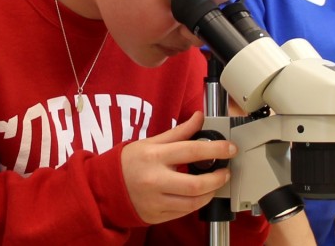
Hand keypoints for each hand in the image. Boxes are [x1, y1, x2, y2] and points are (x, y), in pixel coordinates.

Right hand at [121, 111, 235, 223]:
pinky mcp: (155, 216)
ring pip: (193, 203)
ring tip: (215, 184)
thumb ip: (179, 132)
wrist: (103, 189)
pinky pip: (183, 213)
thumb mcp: (150, 142)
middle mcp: (154, 180)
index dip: (216, 149)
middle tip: (226, 172)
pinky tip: (199, 194)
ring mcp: (154, 201)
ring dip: (210, 193)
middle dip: (218, 178)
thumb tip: (199, 117)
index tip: (230, 148)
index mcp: (154, 157)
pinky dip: (195, 203)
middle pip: (196, 184)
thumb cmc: (127, 163)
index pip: (192, 151)